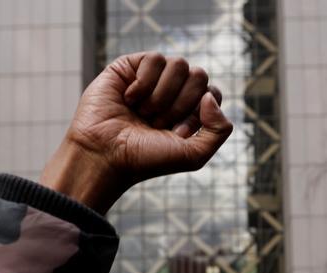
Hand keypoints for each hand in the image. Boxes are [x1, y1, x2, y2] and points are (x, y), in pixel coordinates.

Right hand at [40, 52, 233, 212]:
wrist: (106, 155)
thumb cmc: (146, 159)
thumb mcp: (194, 155)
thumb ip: (220, 130)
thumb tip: (211, 95)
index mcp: (190, 110)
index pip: (214, 92)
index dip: (199, 113)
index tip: (178, 133)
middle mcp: (173, 92)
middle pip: (200, 75)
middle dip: (180, 104)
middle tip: (158, 123)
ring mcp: (152, 78)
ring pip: (179, 64)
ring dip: (162, 96)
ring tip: (143, 113)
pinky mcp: (129, 66)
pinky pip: (155, 59)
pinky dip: (144, 84)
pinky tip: (129, 99)